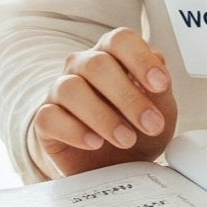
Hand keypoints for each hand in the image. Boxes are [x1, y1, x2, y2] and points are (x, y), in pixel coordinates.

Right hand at [34, 27, 176, 174]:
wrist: (115, 167)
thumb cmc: (137, 130)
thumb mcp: (160, 112)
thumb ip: (160, 88)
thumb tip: (158, 61)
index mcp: (111, 54)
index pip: (120, 39)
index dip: (140, 59)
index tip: (160, 84)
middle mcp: (82, 65)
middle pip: (97, 64)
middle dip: (127, 96)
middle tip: (151, 125)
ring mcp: (60, 90)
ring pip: (71, 88)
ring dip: (102, 116)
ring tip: (126, 139)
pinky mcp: (45, 119)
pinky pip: (49, 117)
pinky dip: (74, 131)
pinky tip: (95, 143)